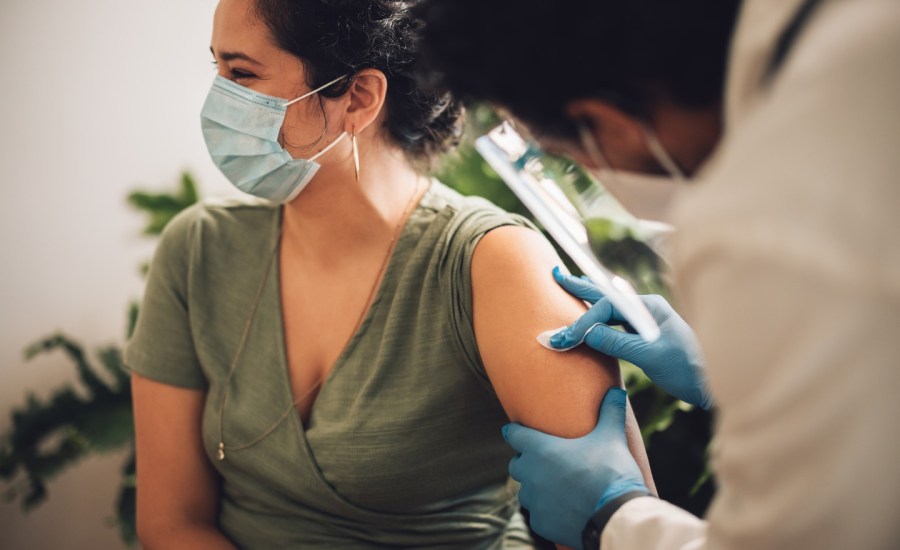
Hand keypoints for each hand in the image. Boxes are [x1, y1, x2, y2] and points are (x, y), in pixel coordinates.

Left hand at [504, 388, 648, 549]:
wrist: (615, 515)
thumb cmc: (611, 471)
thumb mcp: (612, 437)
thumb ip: (611, 412)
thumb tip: (617, 391)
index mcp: (540, 449)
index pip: (514, 434)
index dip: (514, 431)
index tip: (512, 429)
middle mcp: (530, 474)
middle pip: (516, 464)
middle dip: (526, 461)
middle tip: (542, 460)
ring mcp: (534, 500)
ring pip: (525, 491)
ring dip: (535, 488)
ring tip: (553, 487)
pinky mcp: (541, 523)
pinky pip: (537, 514)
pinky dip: (546, 511)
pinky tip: (561, 509)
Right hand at [550, 267, 712, 409]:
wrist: (711, 386)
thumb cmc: (688, 369)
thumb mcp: (651, 356)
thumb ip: (617, 343)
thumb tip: (586, 332)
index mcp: (650, 308)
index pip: (607, 307)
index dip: (584, 321)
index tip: (565, 338)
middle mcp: (646, 311)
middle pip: (607, 296)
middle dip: (580, 288)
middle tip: (555, 275)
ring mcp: (645, 324)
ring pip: (609, 309)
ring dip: (587, 300)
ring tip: (569, 285)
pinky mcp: (644, 339)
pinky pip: (615, 325)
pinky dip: (598, 320)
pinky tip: (590, 316)